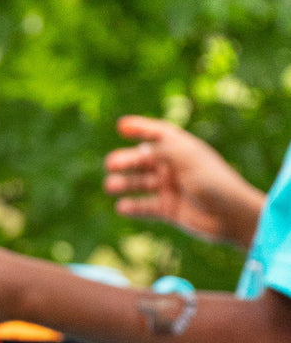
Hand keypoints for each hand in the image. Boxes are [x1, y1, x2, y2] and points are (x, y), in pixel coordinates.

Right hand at [103, 115, 264, 247]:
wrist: (232, 216)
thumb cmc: (214, 182)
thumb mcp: (188, 160)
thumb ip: (162, 151)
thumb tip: (139, 151)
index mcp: (184, 150)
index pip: (159, 134)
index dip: (141, 127)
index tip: (121, 126)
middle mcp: (176, 168)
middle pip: (144, 160)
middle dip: (127, 160)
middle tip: (111, 163)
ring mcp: (172, 189)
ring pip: (141, 183)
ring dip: (125, 183)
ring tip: (111, 186)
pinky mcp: (169, 210)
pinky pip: (146, 207)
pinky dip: (133, 207)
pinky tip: (122, 207)